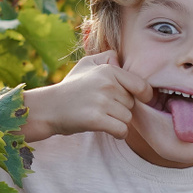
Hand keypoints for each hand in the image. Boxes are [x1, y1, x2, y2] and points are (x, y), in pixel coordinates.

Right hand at [20, 52, 152, 141]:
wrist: (48, 108)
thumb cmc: (71, 87)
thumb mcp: (86, 64)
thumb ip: (106, 58)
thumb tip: (121, 60)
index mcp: (108, 70)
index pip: (141, 85)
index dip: (144, 95)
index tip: (141, 100)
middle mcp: (106, 84)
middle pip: (132, 104)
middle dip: (123, 108)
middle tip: (104, 108)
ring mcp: (101, 102)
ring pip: (127, 118)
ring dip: (118, 122)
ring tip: (102, 117)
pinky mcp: (96, 119)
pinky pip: (122, 130)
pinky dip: (118, 133)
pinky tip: (108, 129)